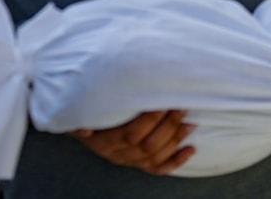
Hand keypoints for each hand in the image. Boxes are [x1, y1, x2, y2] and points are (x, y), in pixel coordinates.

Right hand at [70, 110, 195, 174]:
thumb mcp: (79, 113)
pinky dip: (176, 161)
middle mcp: (119, 154)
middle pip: (147, 145)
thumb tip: (84, 129)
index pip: (131, 135)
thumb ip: (79, 120)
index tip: (164, 102)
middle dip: (168, 126)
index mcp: (106, 141)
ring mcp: (130, 160)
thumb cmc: (88, 112)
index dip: (150, 120)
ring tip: (190, 123)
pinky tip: (191, 149)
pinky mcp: (139, 163)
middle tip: (182, 107)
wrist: (86, 124)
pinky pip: (158, 168)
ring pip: (155, 156)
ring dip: (175, 140)